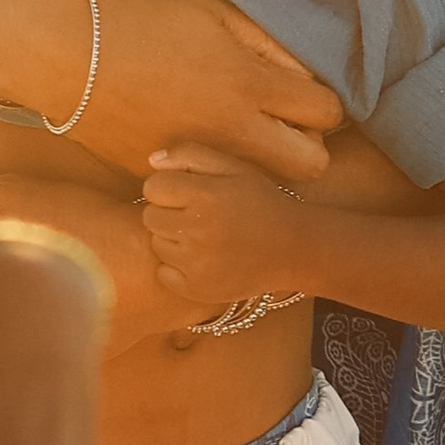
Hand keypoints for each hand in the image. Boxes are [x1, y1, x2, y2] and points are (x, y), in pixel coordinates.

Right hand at [0, 0, 339, 183]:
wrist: (59, 52)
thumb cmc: (136, 19)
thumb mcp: (210, 10)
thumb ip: (267, 43)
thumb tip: (304, 75)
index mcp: (247, 83)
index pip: (328, 113)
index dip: (321, 102)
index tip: (298, 94)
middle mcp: (230, 130)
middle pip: (312, 164)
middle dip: (307, 144)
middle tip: (280, 121)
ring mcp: (196, 161)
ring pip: (263, 183)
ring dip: (262, 162)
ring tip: (235, 130)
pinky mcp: (164, 176)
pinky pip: (207, 182)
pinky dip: (210, 167)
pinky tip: (188, 134)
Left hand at [141, 144, 313, 314]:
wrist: (294, 249)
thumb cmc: (261, 202)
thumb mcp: (234, 168)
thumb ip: (190, 155)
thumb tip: (152, 160)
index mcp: (205, 196)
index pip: (153, 187)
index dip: (169, 186)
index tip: (189, 192)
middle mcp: (198, 231)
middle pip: (150, 216)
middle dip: (168, 212)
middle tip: (197, 215)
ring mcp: (196, 264)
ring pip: (156, 244)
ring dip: (173, 238)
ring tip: (204, 236)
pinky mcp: (197, 289)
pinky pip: (163, 272)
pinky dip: (176, 267)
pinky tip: (204, 258)